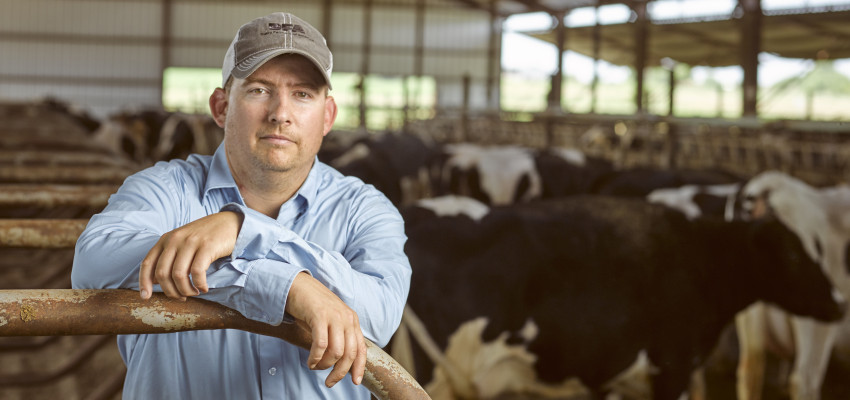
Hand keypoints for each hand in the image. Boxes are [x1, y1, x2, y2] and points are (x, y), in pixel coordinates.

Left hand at [139, 211, 242, 299]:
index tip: (146, 297)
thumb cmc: (204, 237)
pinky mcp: (207, 246)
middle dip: (170, 291)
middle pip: (162, 273)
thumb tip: (154, 281)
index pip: (148, 263)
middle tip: (181, 298)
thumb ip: (168, 258)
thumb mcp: (182, 243)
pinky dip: (199, 285)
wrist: (228, 223)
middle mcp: (175, 239)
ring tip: (194, 293)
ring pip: (178, 275)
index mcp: (166, 239)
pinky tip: (204, 288)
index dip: (144, 282)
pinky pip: (197, 272)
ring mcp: (191, 242)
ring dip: (185, 290)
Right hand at [286, 272, 366, 387]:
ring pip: (336, 352)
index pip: (361, 349)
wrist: (298, 285)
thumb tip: (339, 361)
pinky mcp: (320, 316)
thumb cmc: (312, 306)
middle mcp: (347, 318)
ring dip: (324, 365)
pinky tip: (310, 361)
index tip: (355, 382)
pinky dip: (315, 357)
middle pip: (349, 354)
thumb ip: (339, 336)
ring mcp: (334, 316)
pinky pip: (321, 344)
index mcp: (352, 320)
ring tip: (315, 366)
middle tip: (329, 382)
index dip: (359, 367)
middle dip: (340, 373)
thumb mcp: (332, 320)